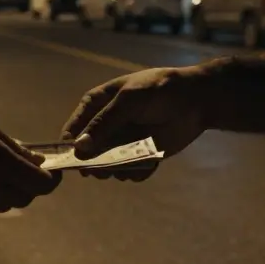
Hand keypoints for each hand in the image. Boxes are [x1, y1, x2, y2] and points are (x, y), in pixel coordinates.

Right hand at [61, 67, 206, 180]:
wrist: (196, 100)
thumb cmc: (159, 90)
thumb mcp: (129, 100)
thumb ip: (104, 123)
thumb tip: (79, 148)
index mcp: (96, 105)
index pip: (73, 129)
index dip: (69, 146)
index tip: (71, 162)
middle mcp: (105, 126)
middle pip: (88, 153)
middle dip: (93, 164)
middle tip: (102, 170)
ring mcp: (122, 143)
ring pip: (107, 166)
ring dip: (115, 170)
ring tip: (128, 165)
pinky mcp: (139, 156)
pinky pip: (130, 172)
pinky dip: (137, 172)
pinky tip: (148, 163)